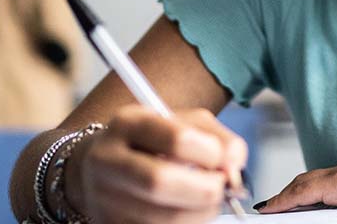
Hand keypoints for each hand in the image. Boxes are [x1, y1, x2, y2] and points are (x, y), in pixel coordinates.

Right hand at [64, 105, 247, 223]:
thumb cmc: (151, 143)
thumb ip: (217, 137)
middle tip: (220, 188)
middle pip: (160, 181)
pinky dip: (185, 223)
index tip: (221, 160)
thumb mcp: (182, 123)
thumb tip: (234, 164)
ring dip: (199, 213)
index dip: (211, 154)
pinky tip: (186, 211)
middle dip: (204, 189)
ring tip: (206, 201)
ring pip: (162, 217)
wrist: (102, 167)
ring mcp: (103, 197)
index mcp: (128, 123)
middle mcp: (107, 159)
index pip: (177, 139)